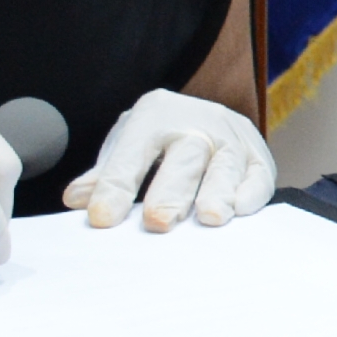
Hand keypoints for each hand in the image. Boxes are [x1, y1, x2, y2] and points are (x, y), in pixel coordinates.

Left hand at [66, 88, 276, 230]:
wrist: (202, 118)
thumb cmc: (157, 141)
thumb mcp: (127, 146)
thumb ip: (106, 174)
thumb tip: (77, 199)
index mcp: (156, 114)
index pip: (133, 152)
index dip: (117, 186)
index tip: (102, 218)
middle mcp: (198, 122)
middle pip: (186, 155)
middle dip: (171, 190)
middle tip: (158, 222)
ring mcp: (232, 138)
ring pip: (226, 165)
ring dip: (217, 193)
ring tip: (209, 218)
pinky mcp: (259, 158)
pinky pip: (259, 175)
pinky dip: (251, 194)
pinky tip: (239, 212)